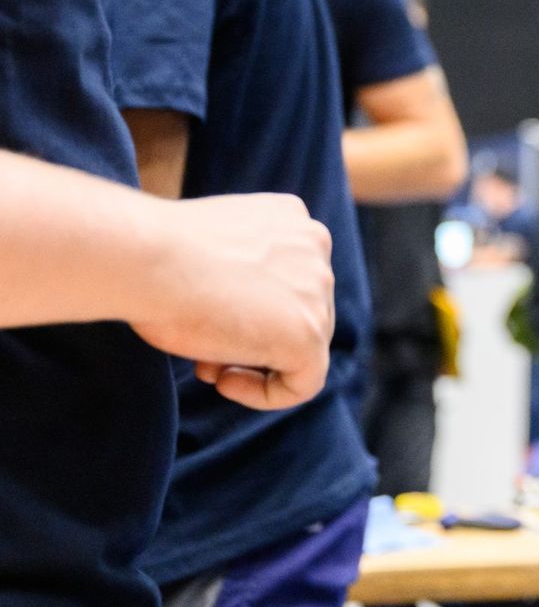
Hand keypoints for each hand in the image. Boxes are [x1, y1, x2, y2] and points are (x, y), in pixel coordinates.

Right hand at [129, 193, 334, 410]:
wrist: (146, 259)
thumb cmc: (156, 255)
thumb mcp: (209, 249)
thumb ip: (240, 269)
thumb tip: (241, 312)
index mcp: (290, 217)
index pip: (289, 275)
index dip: (250, 308)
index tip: (208, 320)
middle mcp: (314, 243)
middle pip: (298, 309)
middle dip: (252, 337)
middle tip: (204, 354)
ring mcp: (318, 288)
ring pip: (303, 344)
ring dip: (254, 363)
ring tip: (208, 367)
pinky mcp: (308, 334)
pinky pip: (305, 381)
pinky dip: (267, 394)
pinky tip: (225, 382)